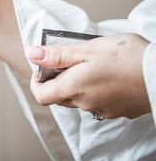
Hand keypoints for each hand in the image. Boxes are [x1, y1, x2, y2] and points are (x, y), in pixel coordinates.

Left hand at [26, 34, 150, 118]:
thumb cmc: (128, 57)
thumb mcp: (88, 49)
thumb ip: (58, 55)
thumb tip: (32, 55)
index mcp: (74, 88)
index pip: (41, 96)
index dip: (37, 81)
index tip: (43, 67)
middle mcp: (86, 104)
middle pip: (59, 97)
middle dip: (57, 80)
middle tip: (69, 60)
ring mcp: (104, 110)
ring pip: (79, 100)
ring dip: (77, 85)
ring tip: (92, 64)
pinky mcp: (120, 111)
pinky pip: (98, 103)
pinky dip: (95, 90)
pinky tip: (108, 75)